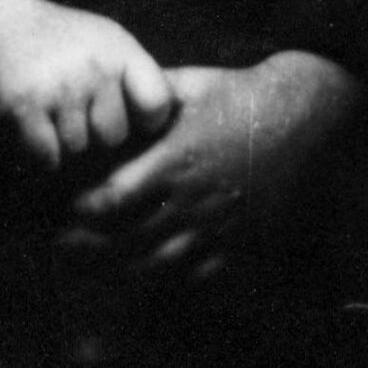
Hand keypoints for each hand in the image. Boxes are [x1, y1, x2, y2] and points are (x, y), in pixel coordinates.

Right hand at [0, 0, 177, 170]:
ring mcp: (58, 88)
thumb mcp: (101, 39)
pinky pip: (47, 159)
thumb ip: (135, 75)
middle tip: (70, 111)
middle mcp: (92, 67)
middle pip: (114, 138)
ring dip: (61, 144)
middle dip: (94, 135)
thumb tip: (175, 119)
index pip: (158, 107)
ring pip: (78, 152)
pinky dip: (37, 154)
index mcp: (119, 49)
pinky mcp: (24, 108)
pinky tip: (29, 127)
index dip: (144, 122)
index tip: (125, 118)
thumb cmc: (50, 36)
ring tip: (46, 113)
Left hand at [64, 51, 360, 279]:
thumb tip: (112, 92)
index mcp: (174, 160)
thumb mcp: (191, 85)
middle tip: (61, 252)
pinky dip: (171, 283)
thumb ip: (148, 96)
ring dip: (124, 272)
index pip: (114, 198)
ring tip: (97, 274)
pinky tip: (152, 283)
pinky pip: (200, 275)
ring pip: (160, 264)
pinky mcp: (242, 241)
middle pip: (128, 239)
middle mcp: (192, 199)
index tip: (62, 213)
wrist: (305, 118)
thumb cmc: (243, 95)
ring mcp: (218, 225)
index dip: (82, 212)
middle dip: (91, 250)